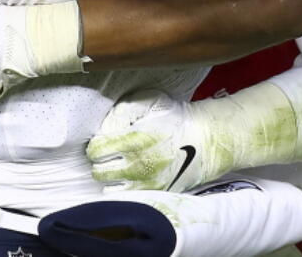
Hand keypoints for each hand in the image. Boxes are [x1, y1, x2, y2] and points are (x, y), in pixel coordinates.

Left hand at [88, 90, 229, 193]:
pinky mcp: (154, 195)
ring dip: (111, 179)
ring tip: (120, 169)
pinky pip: (126, 200)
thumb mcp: (151, 101)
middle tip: (111, 156)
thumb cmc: (176, 118)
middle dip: (101, 163)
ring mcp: (145, 184)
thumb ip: (123, 110)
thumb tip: (105, 128)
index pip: (95, 151)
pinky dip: (124, 191)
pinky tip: (131, 179)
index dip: (97, 144)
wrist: (206, 140)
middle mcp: (137, 165)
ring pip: (109, 190)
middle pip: (99, 172)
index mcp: (134, 140)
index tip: (105, 141)